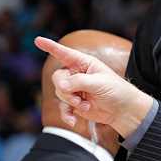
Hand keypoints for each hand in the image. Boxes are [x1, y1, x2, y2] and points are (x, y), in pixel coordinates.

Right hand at [35, 36, 152, 137]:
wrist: (122, 110)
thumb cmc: (116, 91)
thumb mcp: (99, 83)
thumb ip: (79, 82)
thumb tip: (60, 86)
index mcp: (84, 63)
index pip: (64, 53)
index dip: (51, 46)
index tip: (38, 40)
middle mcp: (77, 74)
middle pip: (58, 77)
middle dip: (66, 89)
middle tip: (78, 97)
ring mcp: (74, 88)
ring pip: (59, 92)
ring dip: (71, 101)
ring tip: (86, 105)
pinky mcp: (74, 102)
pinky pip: (62, 107)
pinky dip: (66, 114)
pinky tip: (73, 120)